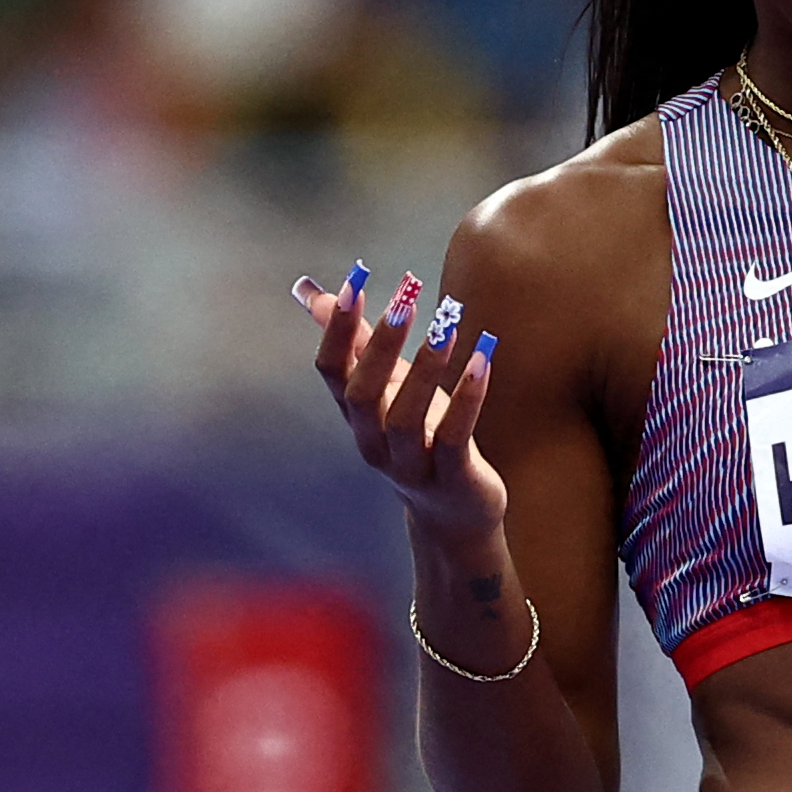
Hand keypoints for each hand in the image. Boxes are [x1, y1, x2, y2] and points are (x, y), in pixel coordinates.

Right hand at [299, 265, 504, 546]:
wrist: (453, 512)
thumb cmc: (418, 435)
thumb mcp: (384, 385)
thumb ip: (352, 339)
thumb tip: (307, 290)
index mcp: (356, 414)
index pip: (331, 369)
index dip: (338, 327)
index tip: (355, 279)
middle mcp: (374, 441)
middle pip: (362, 394)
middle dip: (381, 344)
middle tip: (405, 296)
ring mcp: (410, 465)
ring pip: (405, 419)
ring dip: (425, 367)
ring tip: (447, 322)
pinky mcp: (452, 479)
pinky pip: (454, 438)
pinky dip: (468, 399)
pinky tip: (483, 358)